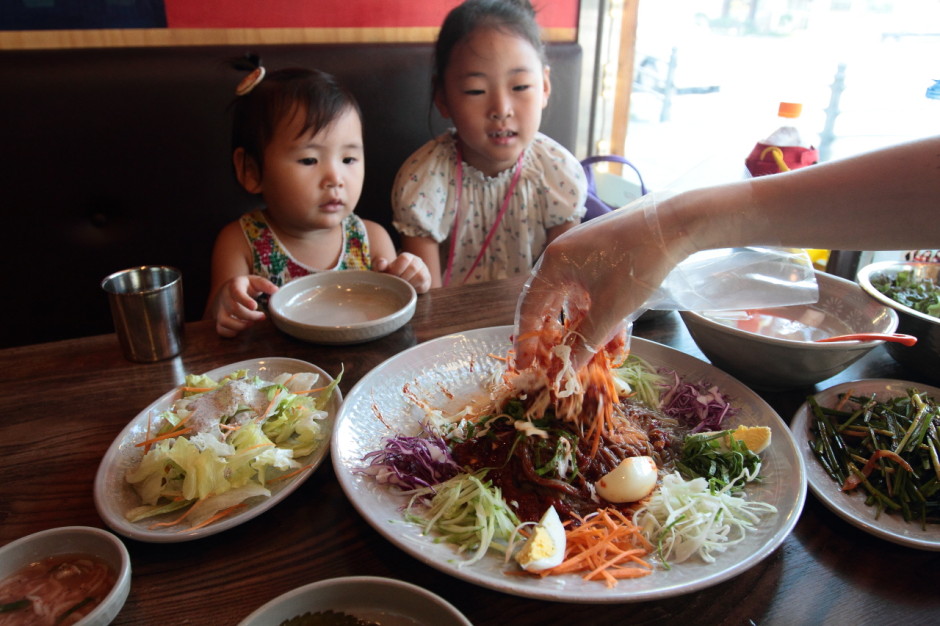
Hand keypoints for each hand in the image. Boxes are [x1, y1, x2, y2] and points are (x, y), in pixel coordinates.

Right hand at [211, 275, 278, 336]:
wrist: (227, 290)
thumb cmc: (244, 286)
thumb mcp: (254, 281)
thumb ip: (265, 284)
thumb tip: (276, 290)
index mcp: (234, 286)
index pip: (236, 292)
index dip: (245, 300)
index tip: (255, 306)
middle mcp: (224, 297)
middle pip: (233, 309)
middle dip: (250, 316)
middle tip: (262, 316)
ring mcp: (219, 309)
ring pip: (224, 321)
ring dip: (240, 326)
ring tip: (252, 323)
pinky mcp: (218, 319)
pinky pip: (221, 330)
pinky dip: (232, 333)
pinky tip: (242, 328)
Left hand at [373, 253, 431, 293]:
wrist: (400, 280)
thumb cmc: (391, 274)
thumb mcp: (383, 269)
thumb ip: (380, 265)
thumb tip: (382, 263)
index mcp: (407, 257)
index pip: (405, 258)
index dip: (397, 269)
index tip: (392, 276)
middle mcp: (418, 262)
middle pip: (413, 267)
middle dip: (403, 278)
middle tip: (397, 283)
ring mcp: (424, 271)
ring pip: (421, 277)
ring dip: (410, 284)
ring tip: (403, 286)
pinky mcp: (427, 282)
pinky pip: (424, 286)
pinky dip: (415, 289)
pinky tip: (409, 290)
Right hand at [514, 193, 692, 369]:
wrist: (675, 224)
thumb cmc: (638, 263)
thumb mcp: (610, 309)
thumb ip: (586, 340)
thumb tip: (567, 369)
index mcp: (555, 263)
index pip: (530, 307)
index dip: (527, 339)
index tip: (527, 365)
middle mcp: (562, 254)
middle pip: (548, 302)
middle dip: (553, 335)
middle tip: (552, 361)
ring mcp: (582, 252)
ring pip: (572, 297)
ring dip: (578, 326)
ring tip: (584, 351)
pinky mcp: (602, 253)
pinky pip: (589, 288)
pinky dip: (595, 311)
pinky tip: (609, 333)